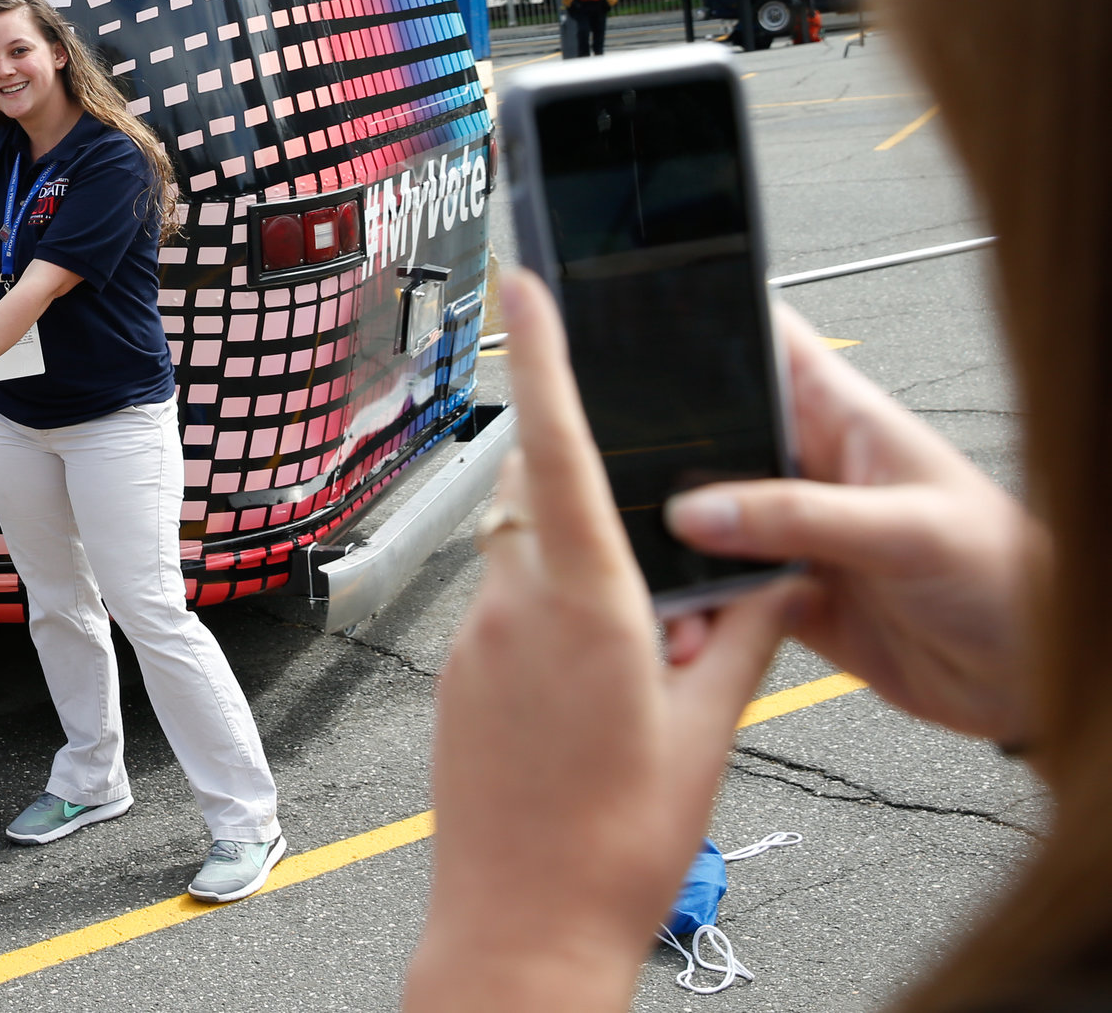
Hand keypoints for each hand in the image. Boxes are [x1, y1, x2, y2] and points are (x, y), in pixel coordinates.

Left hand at [406, 271, 795, 1012]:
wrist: (521, 927)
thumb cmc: (617, 841)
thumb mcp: (710, 729)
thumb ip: (737, 631)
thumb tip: (759, 568)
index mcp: (585, 602)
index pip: (561, 448)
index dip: (546, 357)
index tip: (527, 284)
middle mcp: (513, 604)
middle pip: (546, 500)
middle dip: (598, 509)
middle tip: (661, 604)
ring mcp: (472, 638)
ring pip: (525, 560)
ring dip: (576, 580)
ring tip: (627, 681)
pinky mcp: (451, 673)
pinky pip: (502, 613)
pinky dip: (547, 627)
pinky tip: (581, 708)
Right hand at [661, 309, 1041, 748]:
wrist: (1039, 681)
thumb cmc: (1013, 579)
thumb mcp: (909, 530)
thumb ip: (801, 516)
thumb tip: (699, 509)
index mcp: (844, 420)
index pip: (764, 343)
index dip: (704, 319)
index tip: (635, 319)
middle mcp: (809, 471)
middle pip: (708, 434)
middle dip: (656, 446)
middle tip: (606, 459)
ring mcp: (794, 534)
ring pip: (700, 520)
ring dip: (667, 540)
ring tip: (639, 553)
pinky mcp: (785, 597)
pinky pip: (717, 592)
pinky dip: (692, 607)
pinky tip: (684, 617)